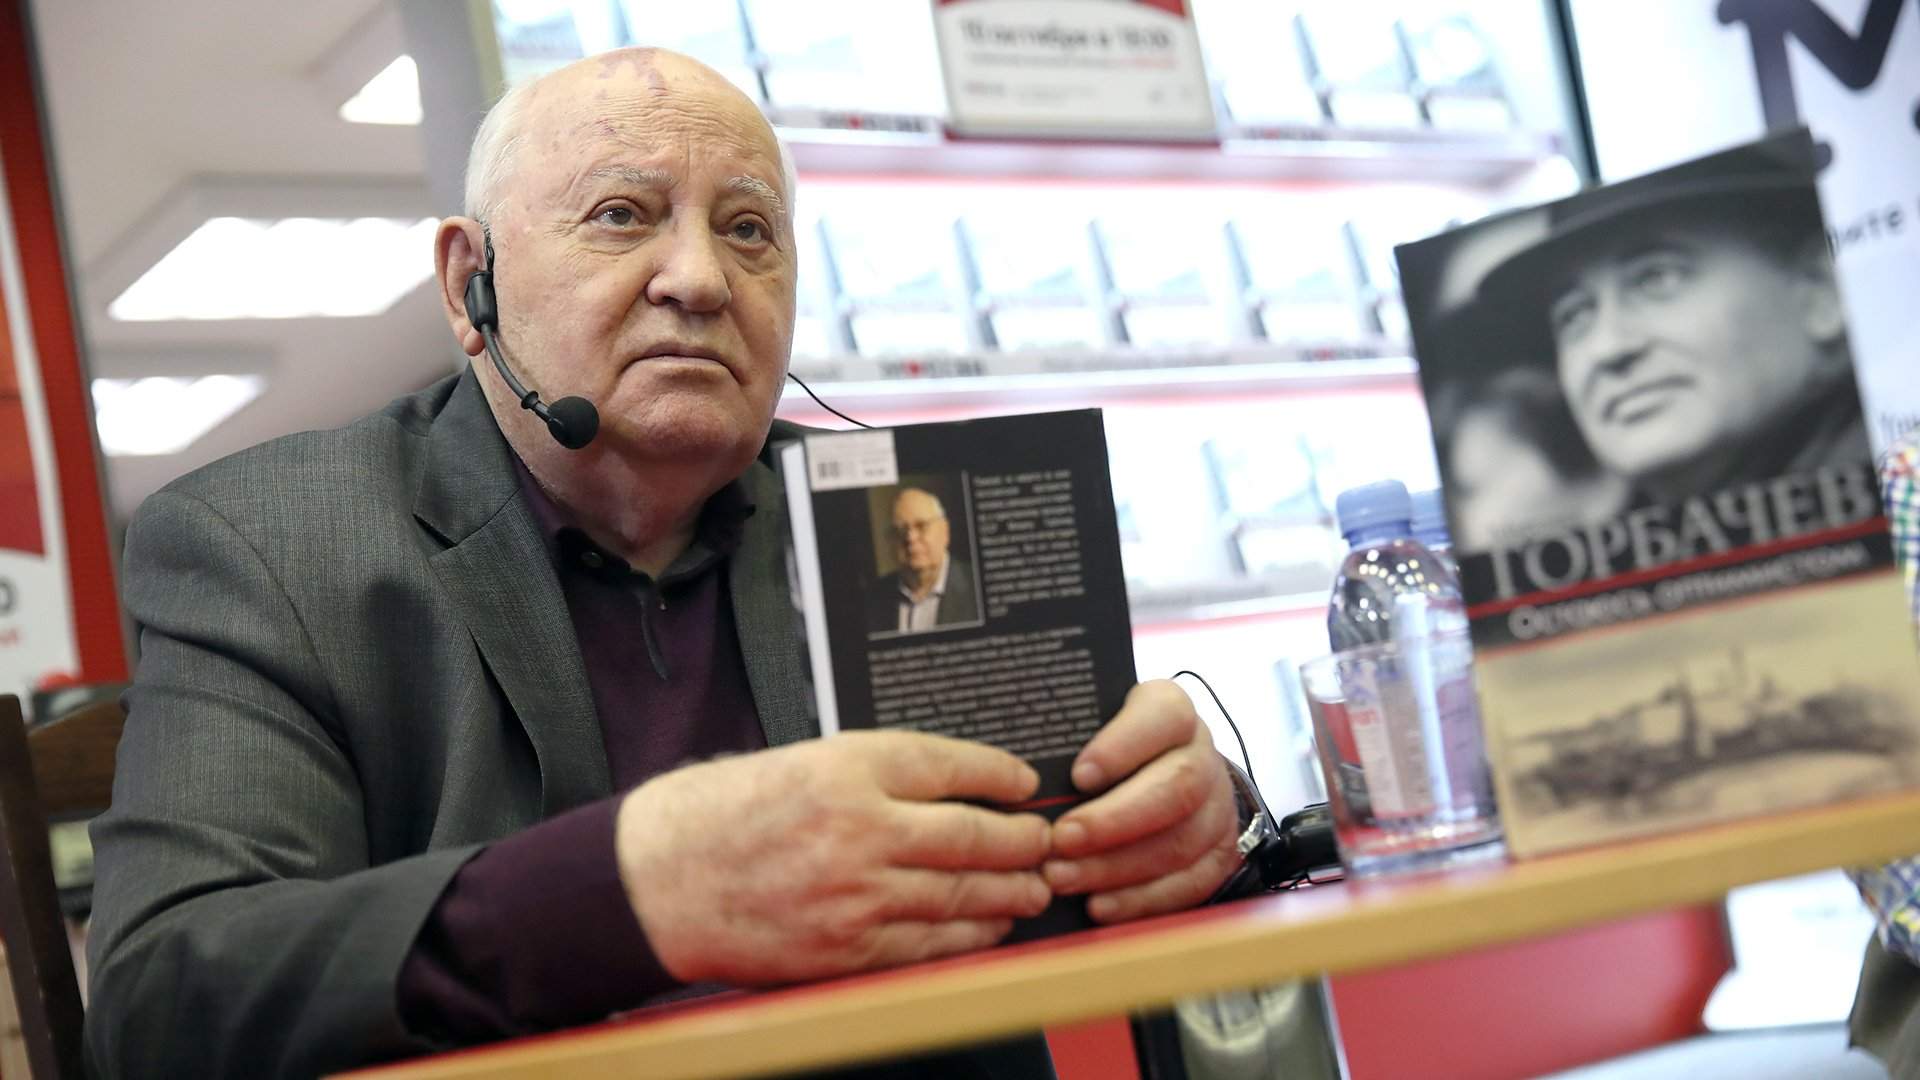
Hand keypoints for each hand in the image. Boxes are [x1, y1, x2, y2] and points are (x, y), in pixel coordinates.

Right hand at [615, 731, 1052, 985]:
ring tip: (1033, 887)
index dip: (998, 775)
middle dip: (1021, 842)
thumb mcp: (798, 763)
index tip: (1025, 784)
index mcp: (843, 767)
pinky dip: (969, 938)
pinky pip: (928, 945)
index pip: (947, 763)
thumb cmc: (719, 814)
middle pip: (970, 835)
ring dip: (1008, 893)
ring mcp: (853, 894)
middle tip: (1047, 841)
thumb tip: (948, 787)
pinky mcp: (844, 948)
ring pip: (960, 894)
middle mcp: (856, 828)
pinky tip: (990, 928)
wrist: (655, 881)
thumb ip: (869, 774)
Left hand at [1042, 680, 1240, 923]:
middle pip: (1175, 788)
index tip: (1078, 775)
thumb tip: (1009, 769)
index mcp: (1171, 711)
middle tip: (1060, 839)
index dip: (1123, 747)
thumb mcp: (1091, 727)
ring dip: (1116, 868)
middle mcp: (1201, 755)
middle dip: (1113, 821)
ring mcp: (1217, 807)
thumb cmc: (1110, 750)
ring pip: (1179, 842)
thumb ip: (1065, 739)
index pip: (1162, 716)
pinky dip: (1141, 899)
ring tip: (1062, 878)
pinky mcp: (1218, 854)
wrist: (1166, 777)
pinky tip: (1098, 905)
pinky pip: (1189, 883)